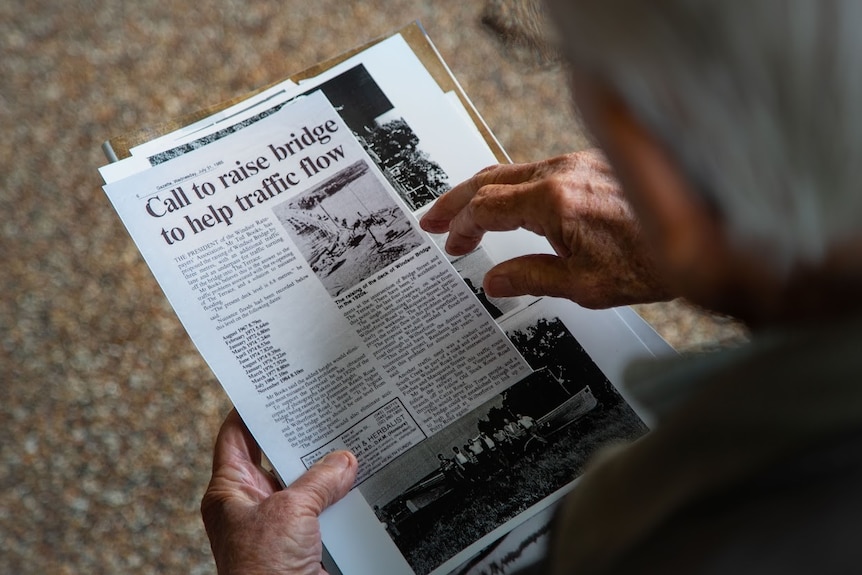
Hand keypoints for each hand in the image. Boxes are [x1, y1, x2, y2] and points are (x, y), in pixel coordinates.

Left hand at [201, 409, 357, 574]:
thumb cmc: (263, 570)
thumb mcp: (290, 511)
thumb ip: (319, 481)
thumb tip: (344, 460)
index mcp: (230, 491)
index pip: (235, 437)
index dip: (251, 411)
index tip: (270, 388)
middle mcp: (251, 505)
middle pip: (276, 458)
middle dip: (300, 438)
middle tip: (322, 409)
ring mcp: (277, 524)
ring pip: (304, 484)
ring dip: (326, 470)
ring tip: (348, 440)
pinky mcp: (301, 542)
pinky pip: (322, 510)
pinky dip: (339, 497)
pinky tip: (358, 482)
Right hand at [420, 150, 670, 307]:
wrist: (709, 237)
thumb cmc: (652, 262)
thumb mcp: (583, 285)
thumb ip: (530, 278)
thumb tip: (494, 280)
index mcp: (553, 201)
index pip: (486, 207)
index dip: (460, 226)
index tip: (450, 243)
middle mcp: (563, 173)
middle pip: (491, 179)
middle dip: (456, 200)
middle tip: (435, 218)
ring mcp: (579, 165)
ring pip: (515, 171)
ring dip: (484, 192)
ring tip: (465, 212)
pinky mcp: (594, 165)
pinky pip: (540, 171)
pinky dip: (514, 187)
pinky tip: (513, 205)